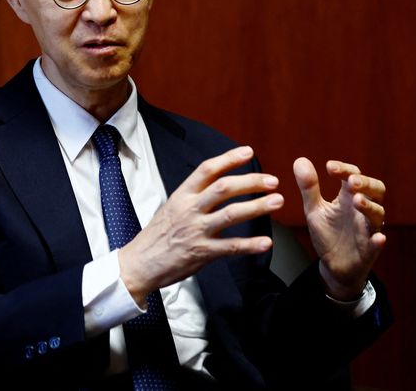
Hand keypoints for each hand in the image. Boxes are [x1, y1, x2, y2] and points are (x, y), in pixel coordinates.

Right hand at [119, 146, 282, 304]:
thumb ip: (194, 195)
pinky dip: (250, 245)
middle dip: (251, 182)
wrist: (139, 263)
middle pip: (224, 188)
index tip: (248, 152)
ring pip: (231, 214)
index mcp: (182, 195)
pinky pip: (230, 247)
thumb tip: (217, 181)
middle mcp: (190, 209)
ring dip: (257, 206)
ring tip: (276, 202)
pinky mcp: (201, 252)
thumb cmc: (157, 235)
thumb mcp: (171, 206)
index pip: (207, 170)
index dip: (229, 159)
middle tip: (272, 181)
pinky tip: (266, 242)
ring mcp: (196, 230)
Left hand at [293, 157, 385, 300]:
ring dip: (369, 206)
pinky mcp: (369, 249)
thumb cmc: (328, 233)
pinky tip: (378, 237)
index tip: (329, 167)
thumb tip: (300, 160)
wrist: (333, 264)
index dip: (344, 169)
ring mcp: (368, 229)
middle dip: (366, 183)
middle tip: (352, 181)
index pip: (353, 176)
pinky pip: (377, 244)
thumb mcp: (314, 209)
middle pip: (376, 190)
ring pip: (378, 214)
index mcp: (348, 197)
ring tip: (356, 200)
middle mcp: (362, 210)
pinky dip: (378, 240)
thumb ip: (309, 187)